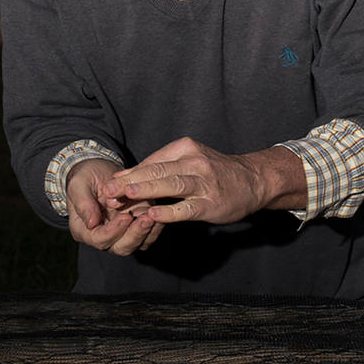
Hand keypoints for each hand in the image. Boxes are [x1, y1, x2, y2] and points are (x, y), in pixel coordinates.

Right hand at [64, 156, 158, 255]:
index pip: (100, 239)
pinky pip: (149, 235)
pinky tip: (160, 212)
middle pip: (121, 247)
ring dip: (148, 231)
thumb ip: (83, 203)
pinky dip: (156, 227)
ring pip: (138, 244)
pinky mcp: (137, 226)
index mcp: (85, 230)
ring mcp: (123, 232)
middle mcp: (105, 236)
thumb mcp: (79, 185)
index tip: (125, 217)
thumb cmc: (86, 177)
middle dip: (135, 234)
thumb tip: (91, 223)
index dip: (113, 231)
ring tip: (154, 215)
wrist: (99, 170)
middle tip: (146, 218)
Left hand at [100, 136, 306, 228]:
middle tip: (108, 192)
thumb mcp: (191, 159)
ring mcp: (204, 183)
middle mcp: (194, 162)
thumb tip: (126, 177)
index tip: (108, 186)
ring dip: (146, 191)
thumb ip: (163, 167)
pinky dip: (168, 211)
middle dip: (129, 182)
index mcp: (186, 148)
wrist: (255, 180)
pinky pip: (186, 207)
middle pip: (156, 171)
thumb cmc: (217, 171)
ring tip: (125, 196)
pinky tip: (153, 215)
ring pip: (170, 185)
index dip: (128, 174)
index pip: (151, 161)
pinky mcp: (210, 204)